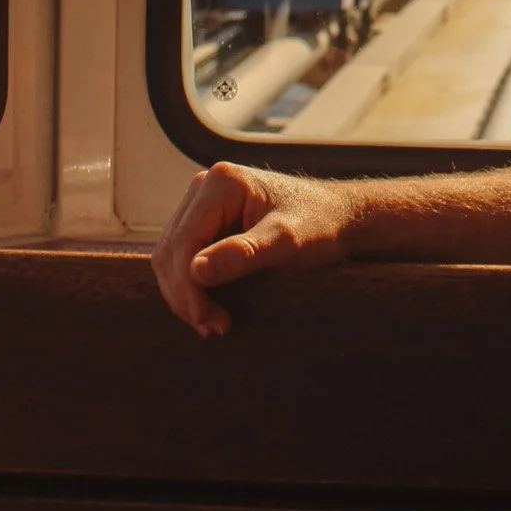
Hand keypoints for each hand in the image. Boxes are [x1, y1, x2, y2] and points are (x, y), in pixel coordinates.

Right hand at [152, 161, 356, 334]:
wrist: (338, 217)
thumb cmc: (319, 224)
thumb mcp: (288, 241)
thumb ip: (245, 253)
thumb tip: (195, 271)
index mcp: (221, 183)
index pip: (184, 240)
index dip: (187, 285)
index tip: (206, 319)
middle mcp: (205, 187)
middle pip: (171, 249)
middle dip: (185, 294)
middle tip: (212, 328)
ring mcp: (203, 204)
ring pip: (172, 256)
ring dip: (185, 294)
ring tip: (212, 324)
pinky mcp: (207, 221)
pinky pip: (184, 257)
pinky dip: (191, 287)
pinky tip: (210, 309)